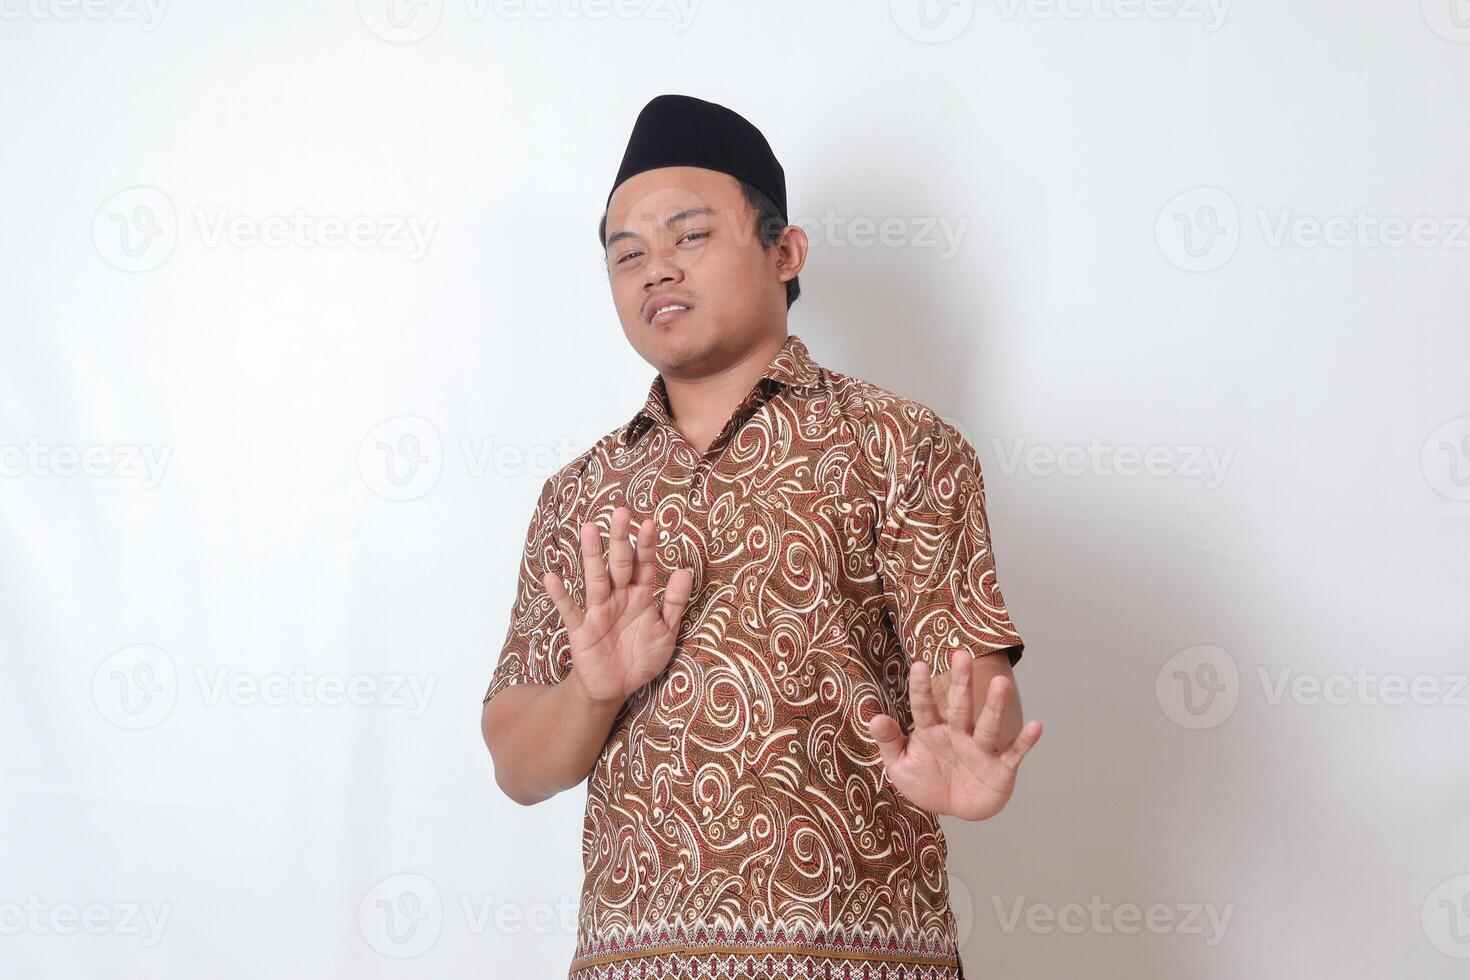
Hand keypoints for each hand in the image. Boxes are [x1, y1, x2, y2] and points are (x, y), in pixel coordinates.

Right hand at [542, 506, 693, 708]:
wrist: (616, 688)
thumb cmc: (641, 657)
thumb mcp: (667, 632)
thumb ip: (675, 602)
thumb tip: (684, 571)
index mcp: (641, 596)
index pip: (645, 565)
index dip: (647, 546)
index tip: (650, 523)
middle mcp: (619, 597)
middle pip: (620, 564)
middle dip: (620, 540)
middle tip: (621, 513)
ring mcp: (598, 611)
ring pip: (596, 578)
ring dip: (592, 555)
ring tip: (588, 528)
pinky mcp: (581, 629)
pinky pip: (570, 610)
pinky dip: (560, 595)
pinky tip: (552, 577)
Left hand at [867, 648, 1041, 819]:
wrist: (956, 808)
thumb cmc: (926, 781)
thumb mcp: (900, 766)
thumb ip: (889, 742)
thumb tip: (873, 719)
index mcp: (932, 731)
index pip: (924, 707)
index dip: (921, 688)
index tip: (917, 665)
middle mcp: (958, 734)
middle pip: (959, 707)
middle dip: (960, 683)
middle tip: (961, 654)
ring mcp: (980, 749)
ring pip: (988, 726)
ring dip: (994, 706)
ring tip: (1000, 682)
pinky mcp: (1001, 767)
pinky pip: (1013, 752)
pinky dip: (1025, 741)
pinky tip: (1036, 725)